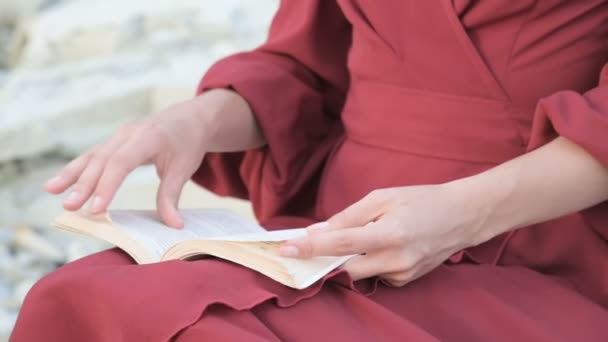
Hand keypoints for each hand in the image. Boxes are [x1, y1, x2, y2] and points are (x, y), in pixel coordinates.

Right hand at [44, 89, 261, 227]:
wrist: (191, 118)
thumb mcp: (185, 168)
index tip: (97, 208)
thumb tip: (173, 225)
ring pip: (93, 155)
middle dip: (85, 184)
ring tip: (51, 190)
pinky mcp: (115, 141)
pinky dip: (77, 168)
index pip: (122, 162)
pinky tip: (59, 183)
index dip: (108, 185)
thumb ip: (172, 195)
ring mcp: (120, 135)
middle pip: (103, 159)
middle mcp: (130, 133)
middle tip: (71, 206)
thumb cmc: (188, 142)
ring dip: (72, 174)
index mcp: (149, 137)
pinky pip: (93, 155)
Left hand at [279, 184, 483, 286]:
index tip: (286, 250)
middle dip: (327, 257)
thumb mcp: (382, 197)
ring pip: (359, 273)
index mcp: (389, 233)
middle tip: (316, 243)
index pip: (340, 244)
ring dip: (349, 258)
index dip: (311, 248)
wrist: (462, 216)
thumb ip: (348, 216)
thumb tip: (317, 231)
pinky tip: (383, 246)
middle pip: (346, 267)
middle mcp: (397, 259)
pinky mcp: (406, 281)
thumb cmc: (420, 200)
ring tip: (365, 236)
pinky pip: (375, 276)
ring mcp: (403, 274)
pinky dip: (369, 262)